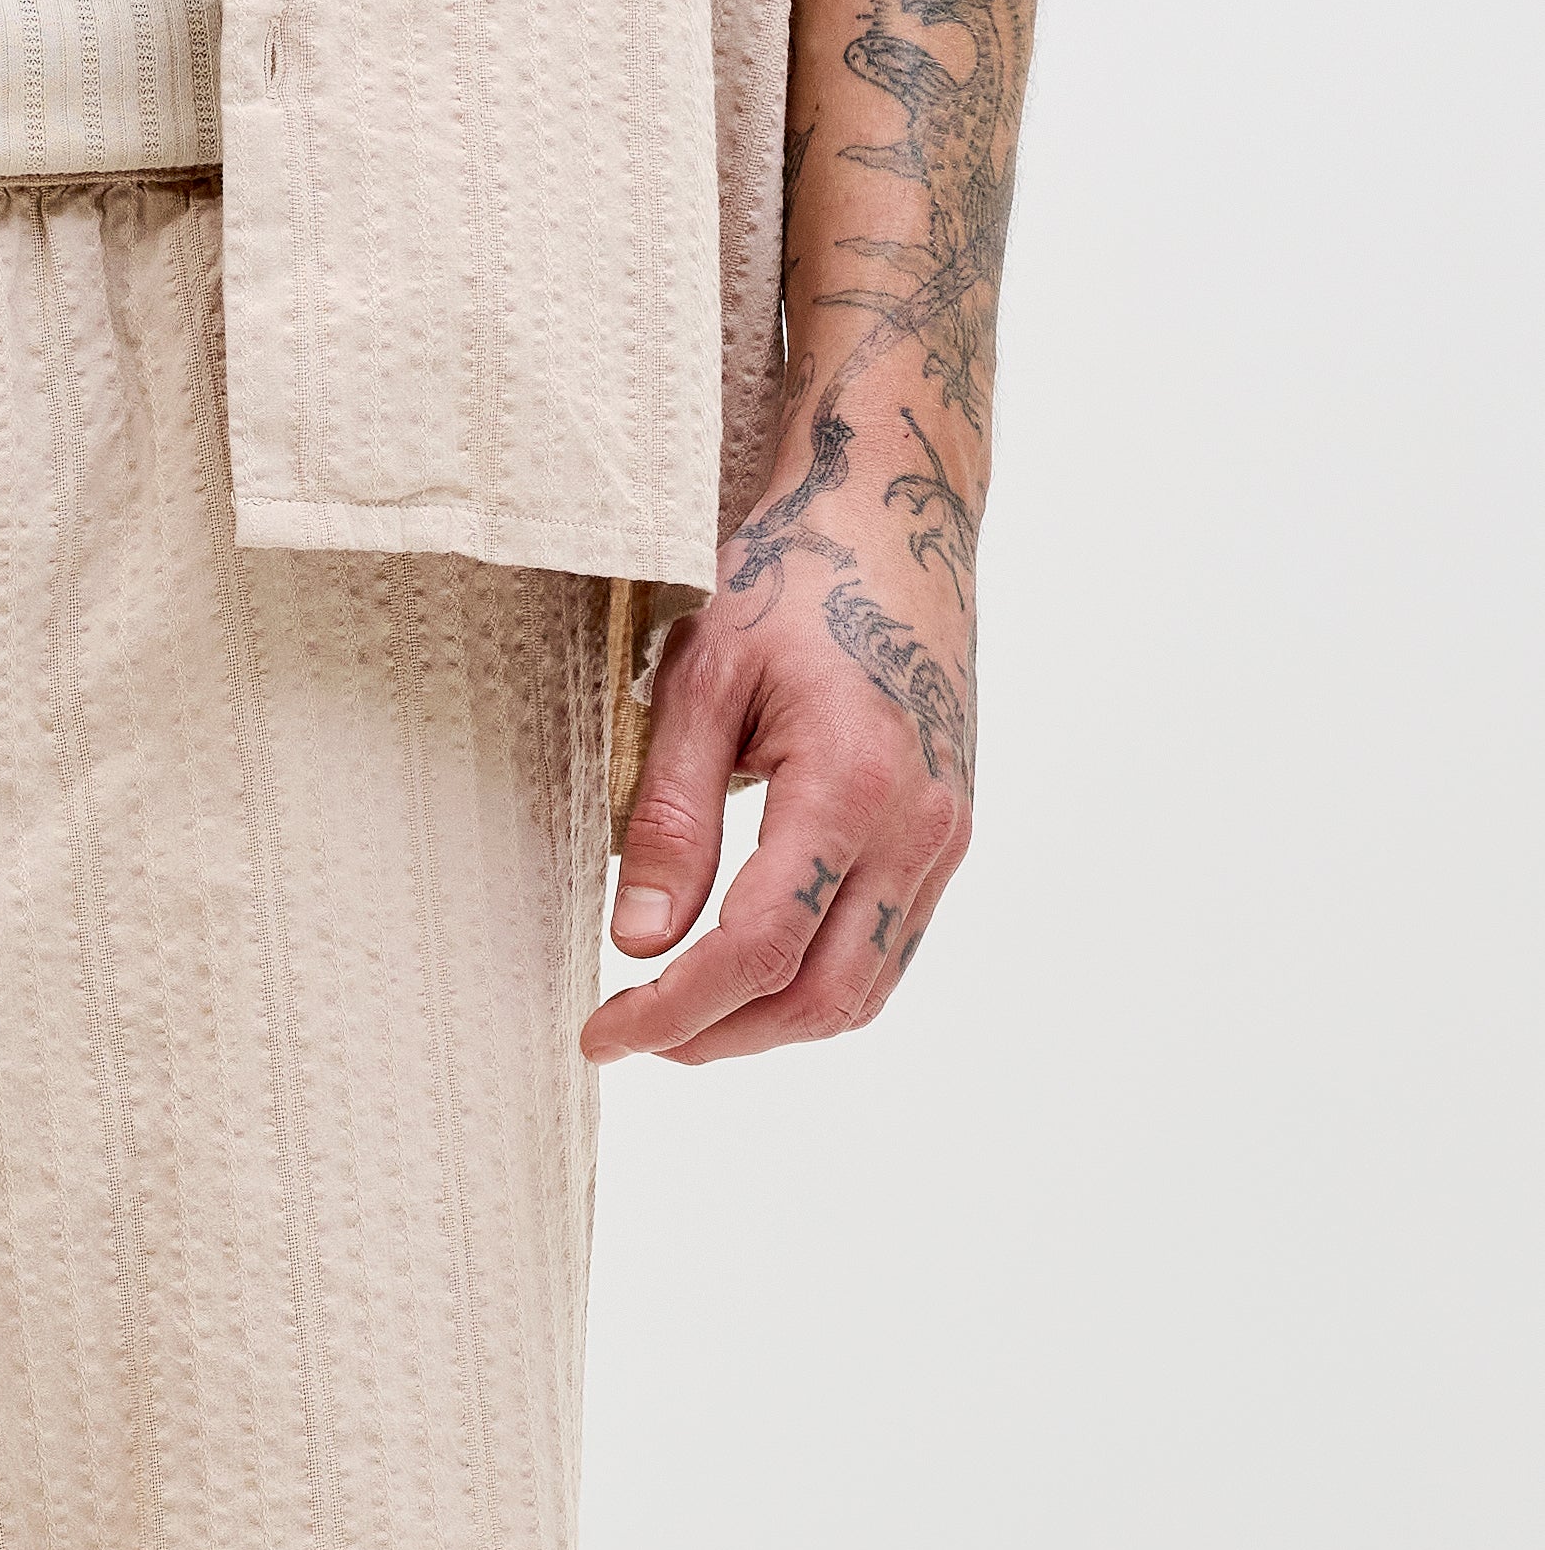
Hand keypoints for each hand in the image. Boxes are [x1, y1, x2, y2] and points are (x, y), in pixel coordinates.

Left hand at [583, 404, 977, 1066]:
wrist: (900, 513)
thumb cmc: (794, 578)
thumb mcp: (701, 681)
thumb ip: (669, 818)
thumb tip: (640, 941)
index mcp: (854, 782)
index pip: (760, 949)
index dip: (674, 1011)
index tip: (602, 1033)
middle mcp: (920, 823)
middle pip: (821, 998)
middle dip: (718, 1036)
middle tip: (633, 1032)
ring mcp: (945, 834)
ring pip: (863, 992)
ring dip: (768, 1025)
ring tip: (684, 1012)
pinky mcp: (947, 834)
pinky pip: (886, 951)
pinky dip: (814, 984)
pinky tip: (748, 969)